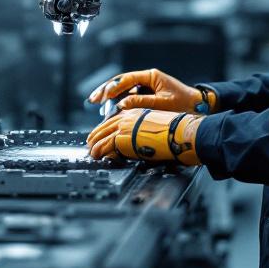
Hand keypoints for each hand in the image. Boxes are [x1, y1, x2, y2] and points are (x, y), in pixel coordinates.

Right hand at [87, 68, 215, 113]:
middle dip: (106, 90)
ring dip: (110, 96)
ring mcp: (145, 87)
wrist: (198, 107)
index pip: (127, 78)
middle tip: (93, 99)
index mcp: (151, 76)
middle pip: (121, 81)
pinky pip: (128, 96)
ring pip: (122, 89)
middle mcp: (146, 79)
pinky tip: (109, 109)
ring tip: (97, 103)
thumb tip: (121, 104)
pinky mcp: (145, 95)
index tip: (104, 96)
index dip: (114, 87)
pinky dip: (118, 102)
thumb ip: (141, 102)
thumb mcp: (163, 104)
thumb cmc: (184, 104)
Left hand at [87, 108, 201, 163]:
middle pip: (105, 126)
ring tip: (92, 152)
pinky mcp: (123, 136)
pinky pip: (106, 144)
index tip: (100, 133)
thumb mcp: (154, 127)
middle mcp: (128, 117)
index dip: (105, 127)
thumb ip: (142, 130)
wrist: (177, 132)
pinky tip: (96, 155)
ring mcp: (124, 126)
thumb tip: (136, 140)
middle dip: (96, 135)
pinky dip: (99, 150)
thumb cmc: (172, 131)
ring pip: (103, 134)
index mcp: (136, 112)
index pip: (115, 119)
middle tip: (91, 142)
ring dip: (95, 144)